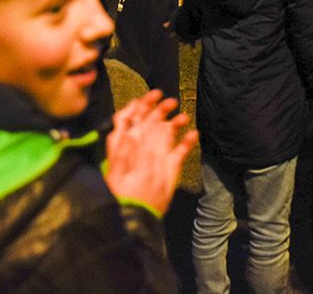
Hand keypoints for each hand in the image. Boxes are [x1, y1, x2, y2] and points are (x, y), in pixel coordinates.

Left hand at [105, 90, 197, 214]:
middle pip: (149, 123)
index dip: (142, 105)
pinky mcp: (170, 169)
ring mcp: (157, 157)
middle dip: (159, 109)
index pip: (132, 119)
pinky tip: (194, 135)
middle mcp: (141, 148)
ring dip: (174, 123)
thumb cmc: (122, 195)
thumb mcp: (118, 172)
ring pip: (166, 134)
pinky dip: (187, 143)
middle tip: (171, 102)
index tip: (154, 95)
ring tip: (184, 118)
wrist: (133, 217)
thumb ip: (125, 151)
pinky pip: (180, 152)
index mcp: (126, 145)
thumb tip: (132, 131)